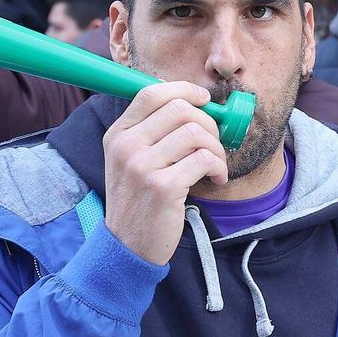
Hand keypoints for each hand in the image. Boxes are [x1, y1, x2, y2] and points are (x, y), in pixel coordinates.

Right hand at [102, 82, 231, 265]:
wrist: (126, 246)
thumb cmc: (138, 199)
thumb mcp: (130, 161)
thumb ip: (152, 132)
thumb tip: (195, 102)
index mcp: (117, 135)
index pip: (151, 93)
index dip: (185, 90)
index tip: (205, 100)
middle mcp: (126, 147)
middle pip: (181, 109)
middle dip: (208, 123)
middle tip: (213, 144)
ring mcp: (142, 167)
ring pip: (197, 133)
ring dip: (217, 148)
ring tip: (215, 166)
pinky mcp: (163, 187)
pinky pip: (205, 160)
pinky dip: (219, 168)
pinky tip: (215, 179)